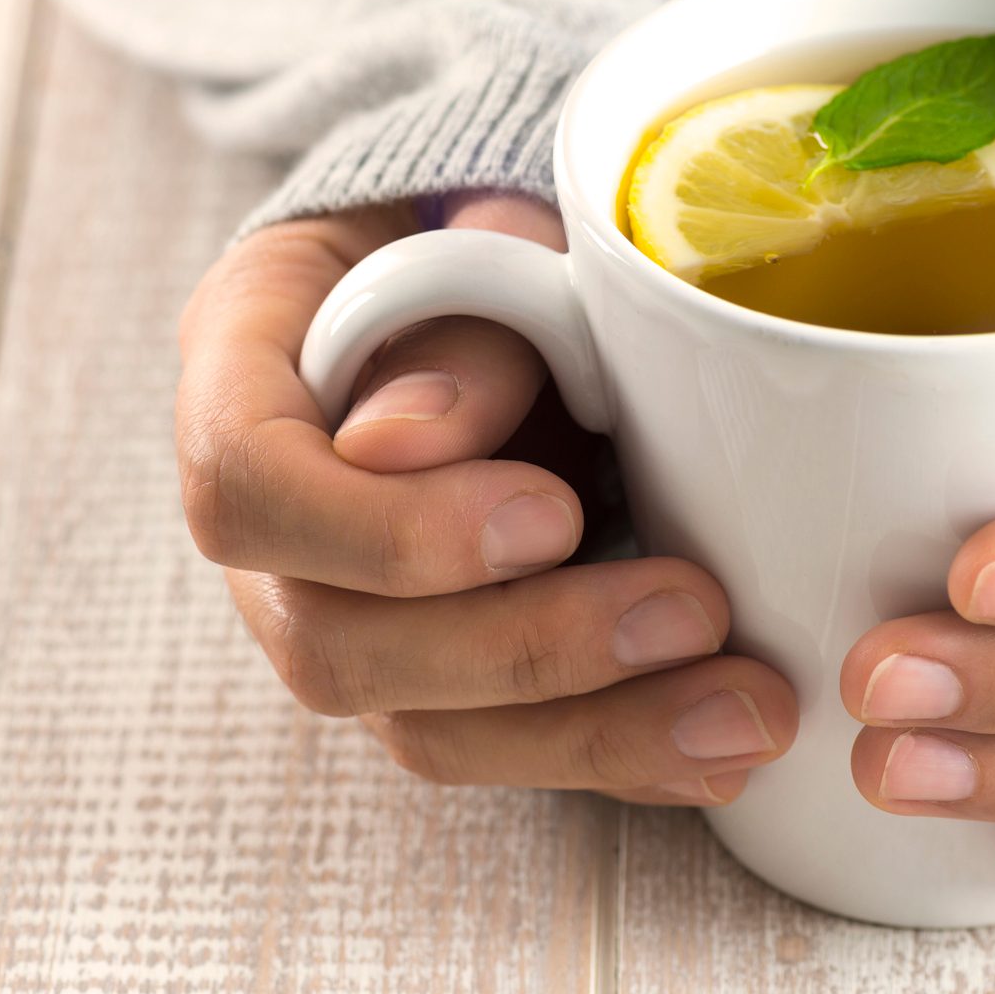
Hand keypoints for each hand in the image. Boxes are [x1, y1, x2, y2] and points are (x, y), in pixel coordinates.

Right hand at [176, 192, 797, 804]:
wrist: (509, 294)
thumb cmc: (492, 252)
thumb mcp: (487, 238)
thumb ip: (457, 315)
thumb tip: (405, 439)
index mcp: (246, 386)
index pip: (248, 487)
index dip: (387, 532)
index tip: (547, 517)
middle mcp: (274, 537)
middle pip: (336, 646)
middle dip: (527, 650)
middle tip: (693, 611)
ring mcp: (350, 622)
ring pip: (426, 731)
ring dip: (596, 734)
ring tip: (748, 713)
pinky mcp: (442, 686)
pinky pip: (511, 753)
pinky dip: (627, 755)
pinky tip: (726, 750)